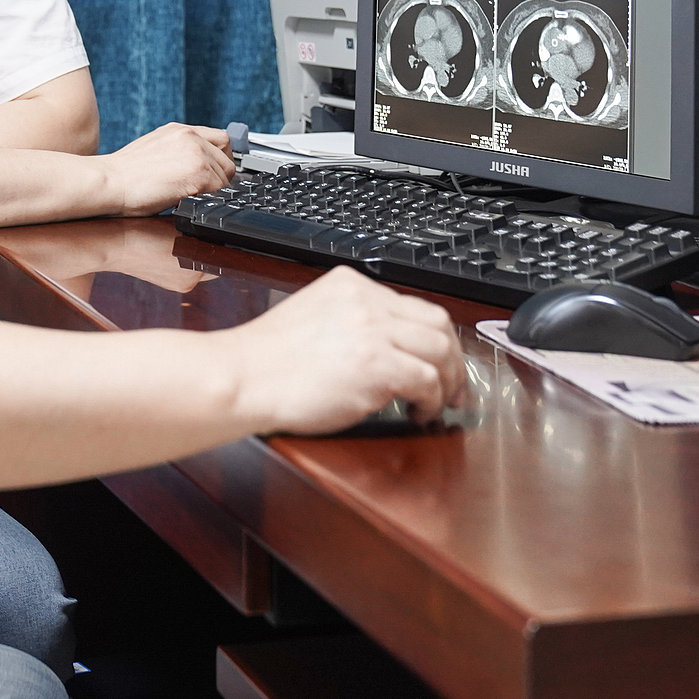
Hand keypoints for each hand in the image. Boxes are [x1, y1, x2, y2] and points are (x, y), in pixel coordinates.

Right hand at [95, 122, 235, 215]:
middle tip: (202, 189)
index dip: (220, 158)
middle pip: (227, 158)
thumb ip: (178, 150)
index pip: (220, 138)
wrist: (109, 181)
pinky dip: (208, 199)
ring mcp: (196, 154)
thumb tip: (194, 164)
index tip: (215, 171)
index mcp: (180, 130)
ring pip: (226, 176)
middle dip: (219, 176)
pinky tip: (187, 199)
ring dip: (213, 189)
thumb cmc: (124, 174)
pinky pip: (219, 191)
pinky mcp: (198, 174)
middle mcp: (191, 137)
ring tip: (188, 195)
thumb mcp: (154, 149)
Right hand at [225, 266, 468, 433]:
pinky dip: (432, 401)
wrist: (241, 378)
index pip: (413, 306)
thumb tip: (385, 346)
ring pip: (441, 350)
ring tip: (440, 404)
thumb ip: (350, 321)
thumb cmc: (266, 362)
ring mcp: (374, 331)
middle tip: (456, 387)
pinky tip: (419, 413)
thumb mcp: (312, 318)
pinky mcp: (377, 365)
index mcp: (351, 285)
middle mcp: (367, 301)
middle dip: (454, 359)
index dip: (435, 338)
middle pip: (438, 323)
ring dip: (448, 383)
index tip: (441, 361)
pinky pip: (427, 381)